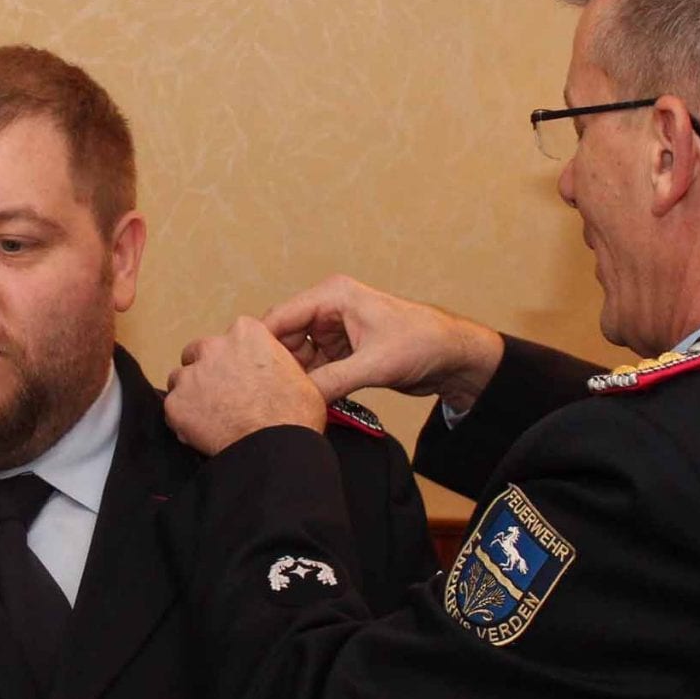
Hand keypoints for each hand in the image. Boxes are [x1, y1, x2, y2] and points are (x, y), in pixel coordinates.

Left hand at [165, 317, 327, 455]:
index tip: (239, 375)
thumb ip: (278, 363)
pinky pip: (173, 409)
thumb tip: (278, 371)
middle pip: (198, 353)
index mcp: (246, 333)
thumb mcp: (301, 376)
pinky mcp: (175, 403)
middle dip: (207, 371)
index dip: (233, 359)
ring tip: (213, 416)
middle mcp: (213, 347)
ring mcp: (190, 375)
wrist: (274, 447)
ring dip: (192, 394)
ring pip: (181, 380)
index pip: (229, 339)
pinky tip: (205, 432)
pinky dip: (184, 420)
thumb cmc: (293, 415)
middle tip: (223, 395)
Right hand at [259, 276, 503, 410]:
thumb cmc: (422, 342)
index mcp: (332, 296)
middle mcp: (328, 310)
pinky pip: (314, 368)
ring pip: (297, 357)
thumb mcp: (374, 364)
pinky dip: (311, 384)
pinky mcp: (342, 351)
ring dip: (295, 378)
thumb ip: (332, 381)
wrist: (453, 356)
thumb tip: (298, 402)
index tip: (246, 373)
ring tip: (285, 402)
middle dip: (277, 366)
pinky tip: (306, 402)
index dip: (262, 346)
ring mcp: (334, 331)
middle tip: (268, 395)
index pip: (280, 317)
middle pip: (284, 338)